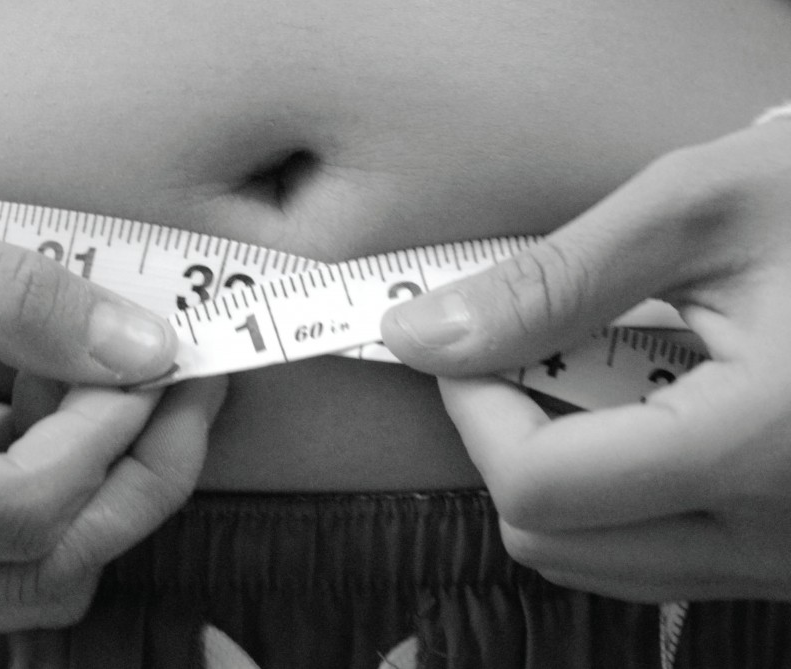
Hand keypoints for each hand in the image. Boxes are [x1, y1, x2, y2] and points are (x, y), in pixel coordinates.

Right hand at [0, 351, 226, 629]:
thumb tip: (140, 346)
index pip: (25, 507)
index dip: (116, 429)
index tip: (156, 355)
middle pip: (45, 572)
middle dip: (139, 476)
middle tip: (178, 389)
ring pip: (18, 581)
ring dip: (84, 485)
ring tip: (67, 384)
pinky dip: (23, 487)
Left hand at [381, 119, 790, 600]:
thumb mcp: (703, 208)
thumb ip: (553, 281)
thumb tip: (425, 334)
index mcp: (766, 445)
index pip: (540, 489)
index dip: (471, 408)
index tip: (463, 340)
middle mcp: (783, 533)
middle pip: (553, 540)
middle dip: (504, 442)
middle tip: (519, 352)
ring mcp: (790, 556)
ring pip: (599, 557)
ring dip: (556, 467)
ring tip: (590, 368)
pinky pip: (658, 548)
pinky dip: (613, 485)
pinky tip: (643, 403)